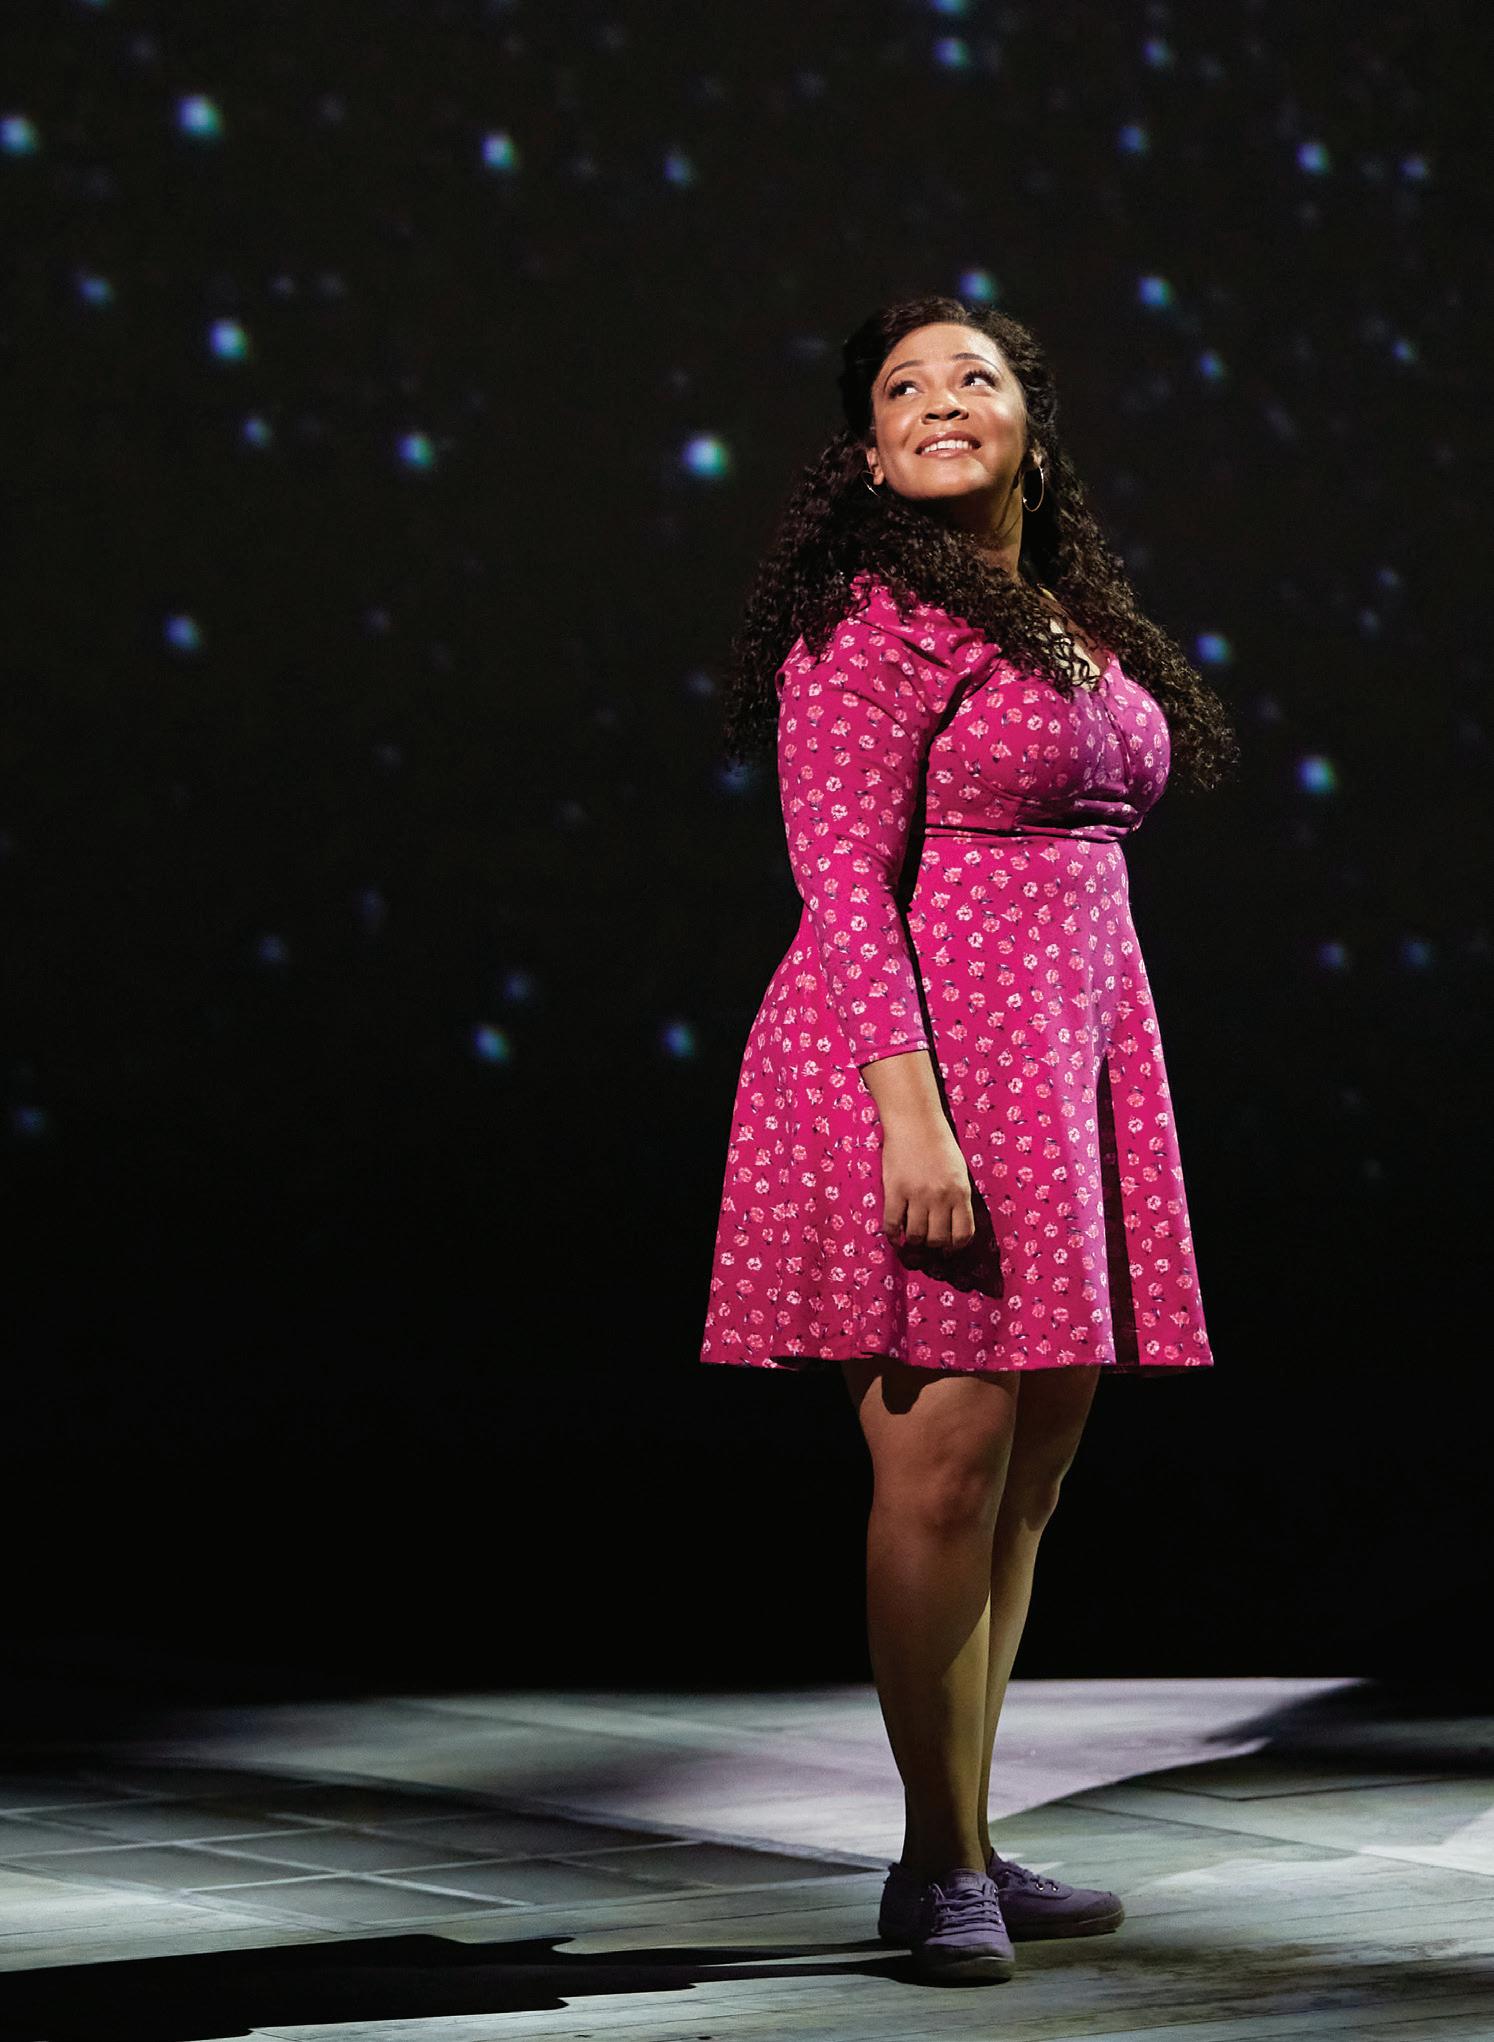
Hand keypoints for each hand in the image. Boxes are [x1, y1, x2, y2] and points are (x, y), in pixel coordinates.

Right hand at [880, 1113, 975, 1251]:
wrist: (915, 1122)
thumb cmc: (939, 1144)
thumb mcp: (959, 1172)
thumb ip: (957, 1197)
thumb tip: (951, 1224)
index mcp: (960, 1192)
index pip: (963, 1234)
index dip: (955, 1247)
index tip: (948, 1248)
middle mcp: (941, 1197)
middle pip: (938, 1239)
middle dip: (933, 1245)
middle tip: (928, 1242)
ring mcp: (917, 1195)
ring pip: (916, 1235)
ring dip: (914, 1241)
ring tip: (912, 1238)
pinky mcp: (895, 1191)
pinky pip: (892, 1223)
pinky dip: (893, 1235)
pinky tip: (896, 1236)